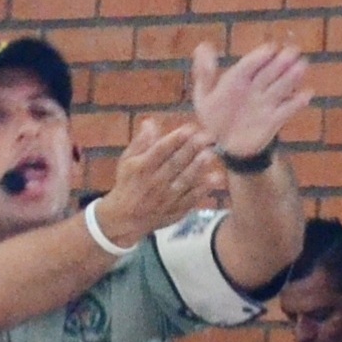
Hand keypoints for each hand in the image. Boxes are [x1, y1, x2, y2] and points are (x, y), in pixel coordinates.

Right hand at [98, 114, 225, 248]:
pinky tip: (216, 178)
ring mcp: (165, 198)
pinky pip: (191, 198)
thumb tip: (150, 122)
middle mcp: (153, 183)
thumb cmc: (128, 183)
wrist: (125, 219)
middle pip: (174, 164)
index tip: (189, 128)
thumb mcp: (127, 161)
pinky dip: (204, 189)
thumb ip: (140, 143)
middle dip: (191, 149)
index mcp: (141, 168)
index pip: (159, 150)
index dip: (175, 139)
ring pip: (184, 180)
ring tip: (210, 153)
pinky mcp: (175, 210)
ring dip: (198, 167)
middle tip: (207, 136)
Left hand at [191, 40, 315, 161]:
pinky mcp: (273, 120)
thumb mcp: (204, 96)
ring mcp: (265, 104)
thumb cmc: (214, 118)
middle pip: (269, 73)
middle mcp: (254, 89)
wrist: (225, 146)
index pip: (249, 66)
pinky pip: (286, 111)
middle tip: (293, 51)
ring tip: (302, 66)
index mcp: (237, 80)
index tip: (270, 49)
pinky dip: (297, 103)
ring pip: (280, 88)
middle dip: (280, 63)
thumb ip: (204, 74)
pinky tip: (307, 94)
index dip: (259, 57)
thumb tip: (203, 45)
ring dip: (291, 78)